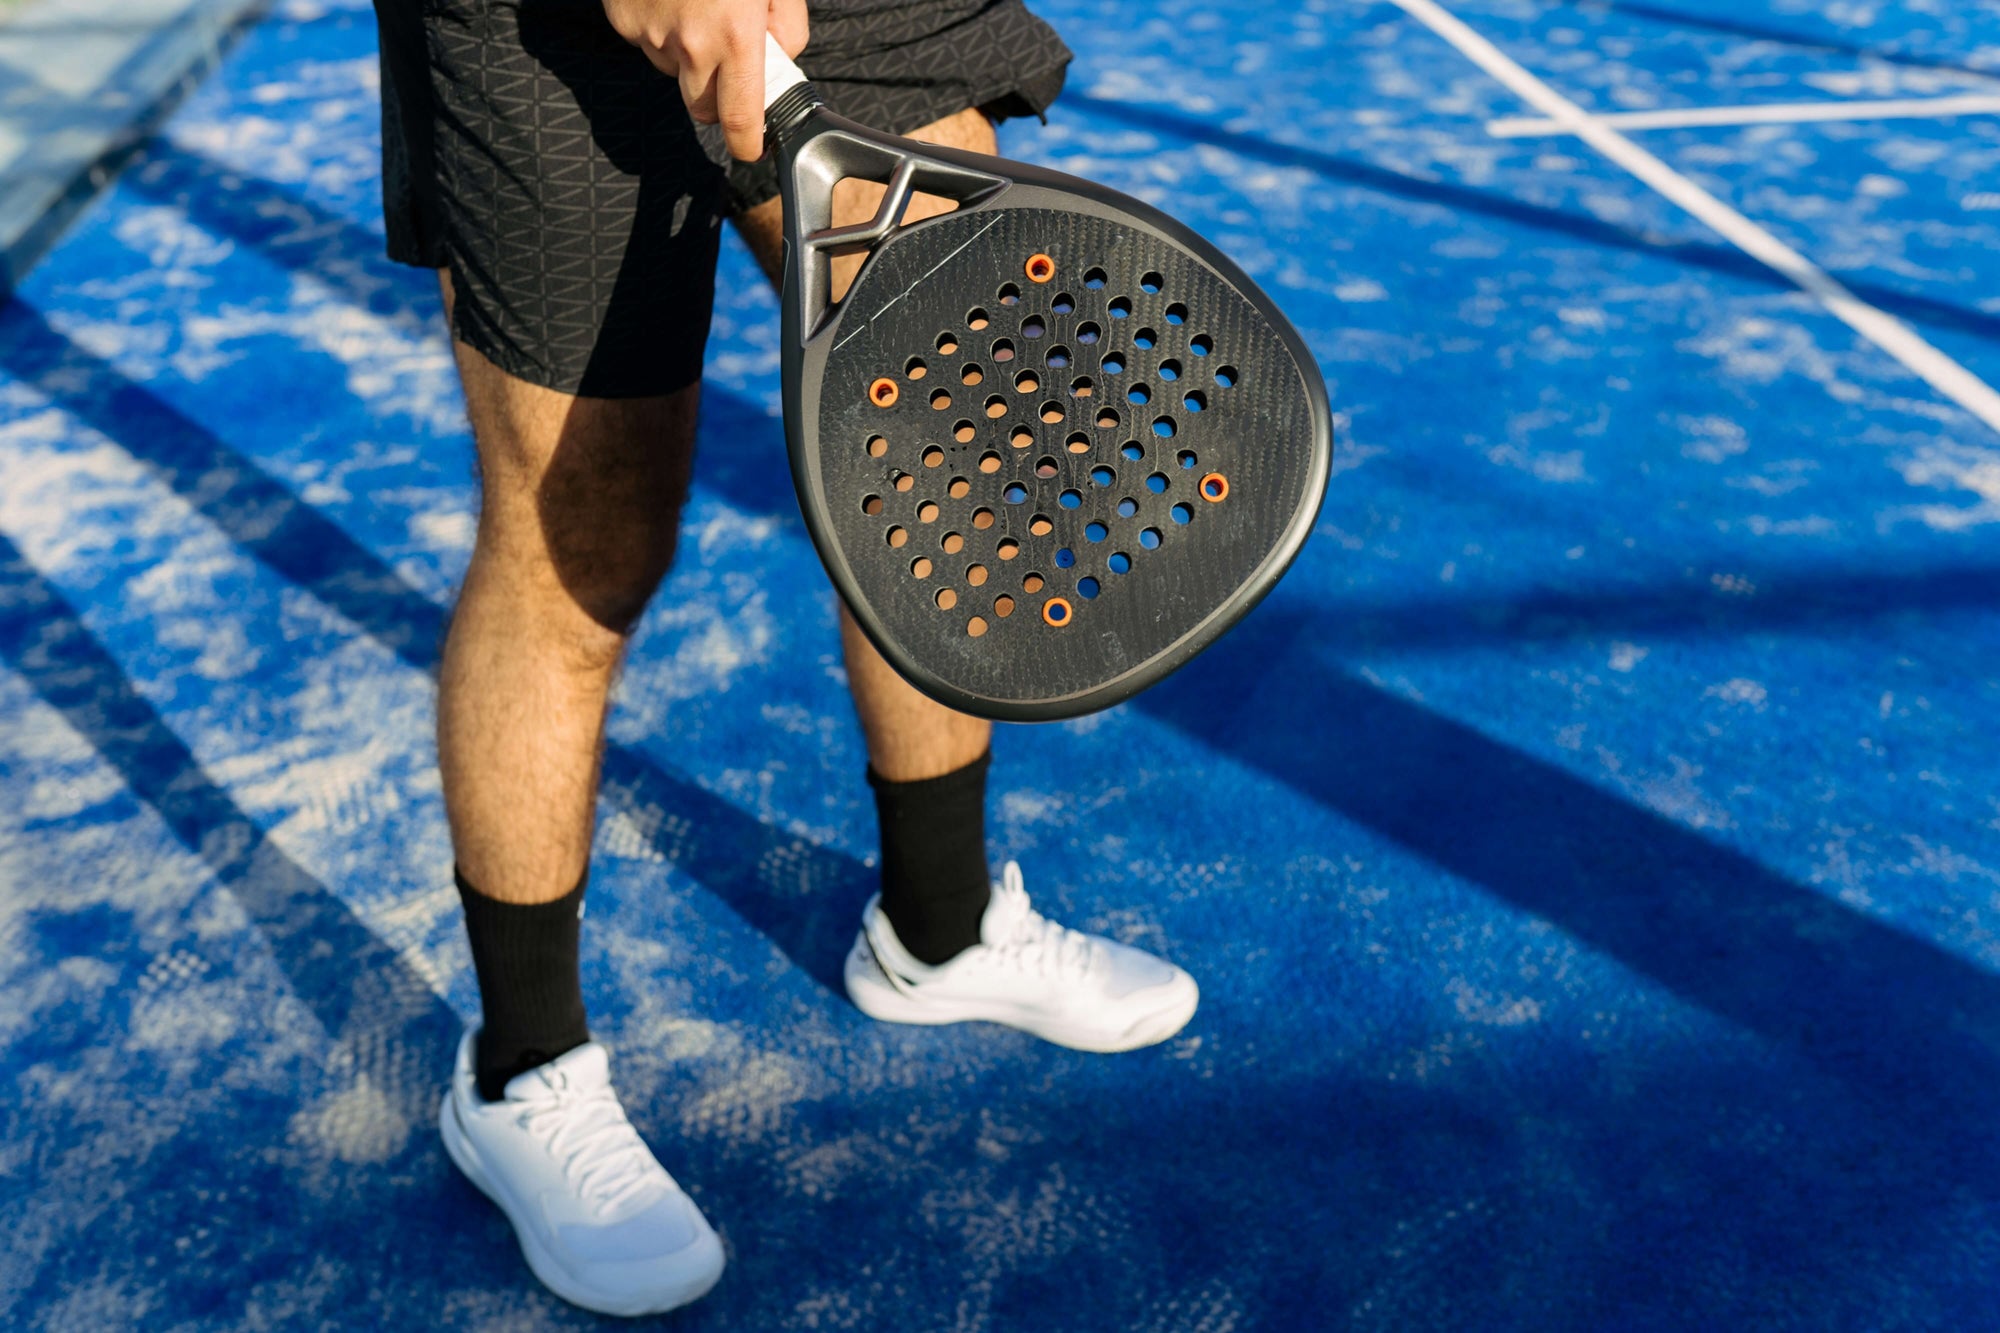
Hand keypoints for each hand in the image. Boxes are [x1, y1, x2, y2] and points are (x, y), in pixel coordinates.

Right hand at [602, 0, 808, 160]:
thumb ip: (786, 26)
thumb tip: (781, 58)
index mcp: (735, 37)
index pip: (740, 120)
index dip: (748, 143)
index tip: (753, 148)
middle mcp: (689, 45)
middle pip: (702, 108)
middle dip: (718, 98)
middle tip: (730, 63)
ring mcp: (649, 34)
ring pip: (673, 72)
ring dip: (688, 57)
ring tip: (697, 8)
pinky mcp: (622, 19)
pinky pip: (646, 43)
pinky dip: (660, 28)